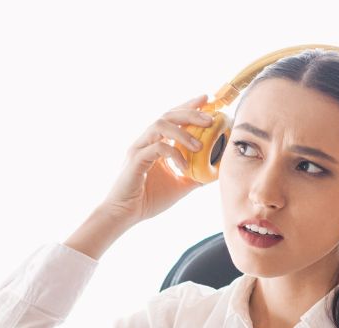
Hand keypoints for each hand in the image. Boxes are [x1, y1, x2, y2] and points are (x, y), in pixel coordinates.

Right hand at [95, 94, 213, 226]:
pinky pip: (157, 148)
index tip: (207, 100)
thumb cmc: (147, 200)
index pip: (173, 118)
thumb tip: (215, 171)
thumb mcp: (178, 186)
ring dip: (182, 132)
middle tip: (210, 118)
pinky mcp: (135, 160)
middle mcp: (145, 142)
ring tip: (199, 145)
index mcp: (154, 144)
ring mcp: (138, 149)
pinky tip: (184, 166)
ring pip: (160, 126)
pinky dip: (173, 154)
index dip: (189, 106)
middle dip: (190, 113)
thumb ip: (194, 176)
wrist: (123, 215)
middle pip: (168, 115)